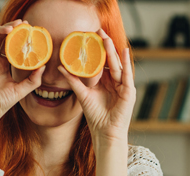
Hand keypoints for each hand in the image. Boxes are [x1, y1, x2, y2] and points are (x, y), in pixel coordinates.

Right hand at [0, 20, 44, 129]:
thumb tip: (44, 66)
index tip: (28, 29)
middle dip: (10, 29)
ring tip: (10, 28)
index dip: (18, 37)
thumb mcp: (21, 90)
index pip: (10, 46)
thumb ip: (33, 80)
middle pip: (0, 38)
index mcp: (2, 65)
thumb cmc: (0, 103)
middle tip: (22, 24)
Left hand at [58, 29, 135, 144]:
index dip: (97, 49)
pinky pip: (128, 74)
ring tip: (106, 38)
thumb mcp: (82, 94)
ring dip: (113, 51)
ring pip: (118, 64)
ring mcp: (123, 86)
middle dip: (105, 45)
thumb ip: (73, 80)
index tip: (90, 36)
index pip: (102, 62)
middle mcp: (116, 82)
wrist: (105, 131)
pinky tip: (124, 51)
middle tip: (98, 30)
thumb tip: (61, 68)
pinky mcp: (129, 92)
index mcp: (106, 82)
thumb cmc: (95, 116)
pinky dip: (126, 63)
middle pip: (110, 60)